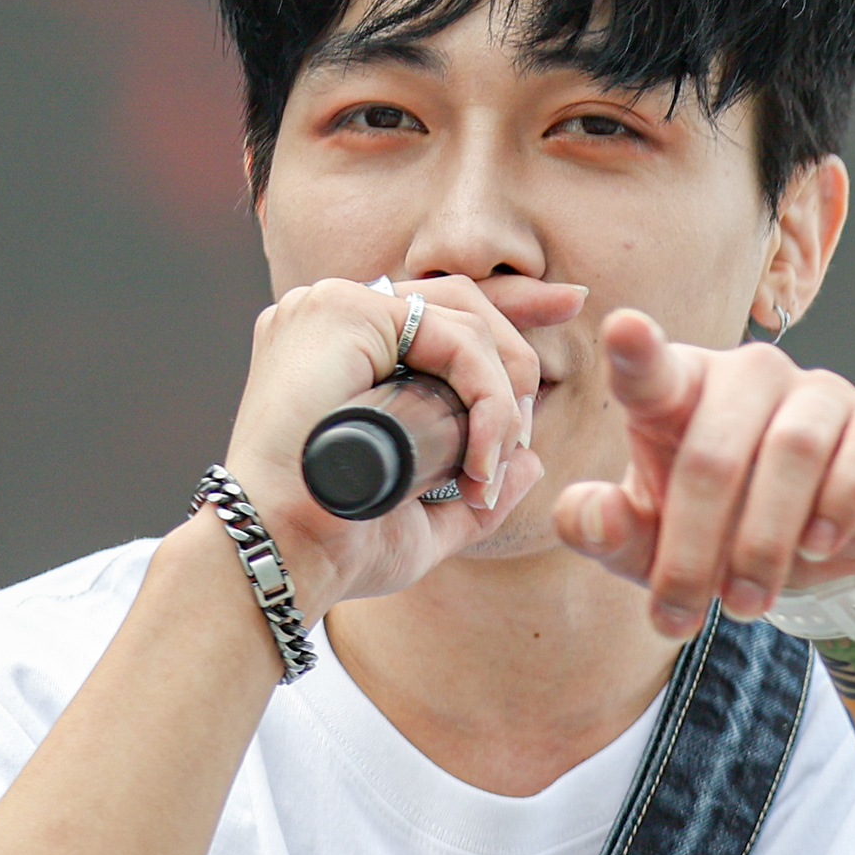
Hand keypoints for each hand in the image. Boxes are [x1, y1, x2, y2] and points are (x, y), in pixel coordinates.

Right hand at [226, 273, 575, 615]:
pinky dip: (485, 394)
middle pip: (459, 299)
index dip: (512, 308)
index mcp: (344, 352)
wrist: (285, 555)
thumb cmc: (339, 544)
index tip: (569, 304)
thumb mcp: (425, 518)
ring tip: (492, 462)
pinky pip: (453, 339)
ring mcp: (330, 308)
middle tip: (533, 412)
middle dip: (521, 340)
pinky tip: (480, 453)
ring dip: (501, 395)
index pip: (440, 312)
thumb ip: (477, 488)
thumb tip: (529, 460)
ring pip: (465, 321)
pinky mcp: (339, 313)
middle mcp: (332, 318)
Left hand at [545, 310, 854, 635]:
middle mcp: (750, 375)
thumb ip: (606, 530)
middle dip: (696, 548)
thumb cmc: (717, 528)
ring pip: (793, 452)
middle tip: (685, 617)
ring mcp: (820, 391)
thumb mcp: (651, 544)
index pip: (652, 369)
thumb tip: (592, 513)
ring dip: (765, 541)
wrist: (822, 548)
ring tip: (748, 602)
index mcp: (681, 389)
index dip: (638, 351)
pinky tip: (818, 546)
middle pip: (716, 452)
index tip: (623, 329)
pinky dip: (842, 505)